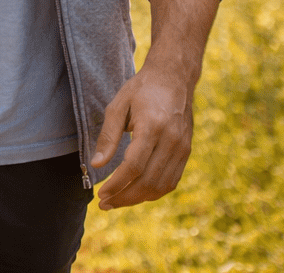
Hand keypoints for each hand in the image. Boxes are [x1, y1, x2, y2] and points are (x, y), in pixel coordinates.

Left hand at [92, 60, 193, 209]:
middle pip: (148, 181)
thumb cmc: (141, 90)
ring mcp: (182, 148)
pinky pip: (172, 180)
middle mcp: (171, 140)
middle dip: (125, 197)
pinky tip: (136, 193)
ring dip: (138, 199)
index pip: (134, 166)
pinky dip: (154, 192)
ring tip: (117, 202)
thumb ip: (107, 136)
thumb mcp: (117, 106)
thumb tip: (96, 165)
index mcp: (152, 126)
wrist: (173, 79)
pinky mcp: (187, 152)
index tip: (100, 194)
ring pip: (161, 185)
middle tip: (104, 204)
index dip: (117, 184)